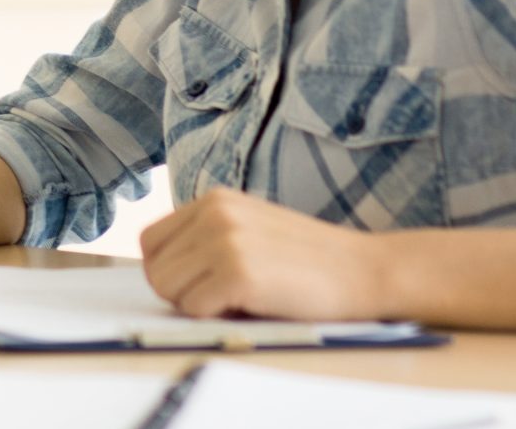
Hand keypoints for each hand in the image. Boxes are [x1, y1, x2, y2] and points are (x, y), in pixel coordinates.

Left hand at [137, 186, 385, 319]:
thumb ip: (206, 239)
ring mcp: (225, 239)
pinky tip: (253, 304)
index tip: (201, 284)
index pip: (150, 241)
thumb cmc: (308, 263)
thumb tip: (158, 271)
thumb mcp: (250, 231)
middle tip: (225, 297)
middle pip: (154, 268)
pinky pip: (194, 308)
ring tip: (242, 297)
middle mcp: (214, 212)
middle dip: (182, 293)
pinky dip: (217, 317)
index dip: (170, 271)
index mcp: (214, 199)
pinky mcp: (238, 271)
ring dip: (198, 305)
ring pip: (167, 289)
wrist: (365, 272)